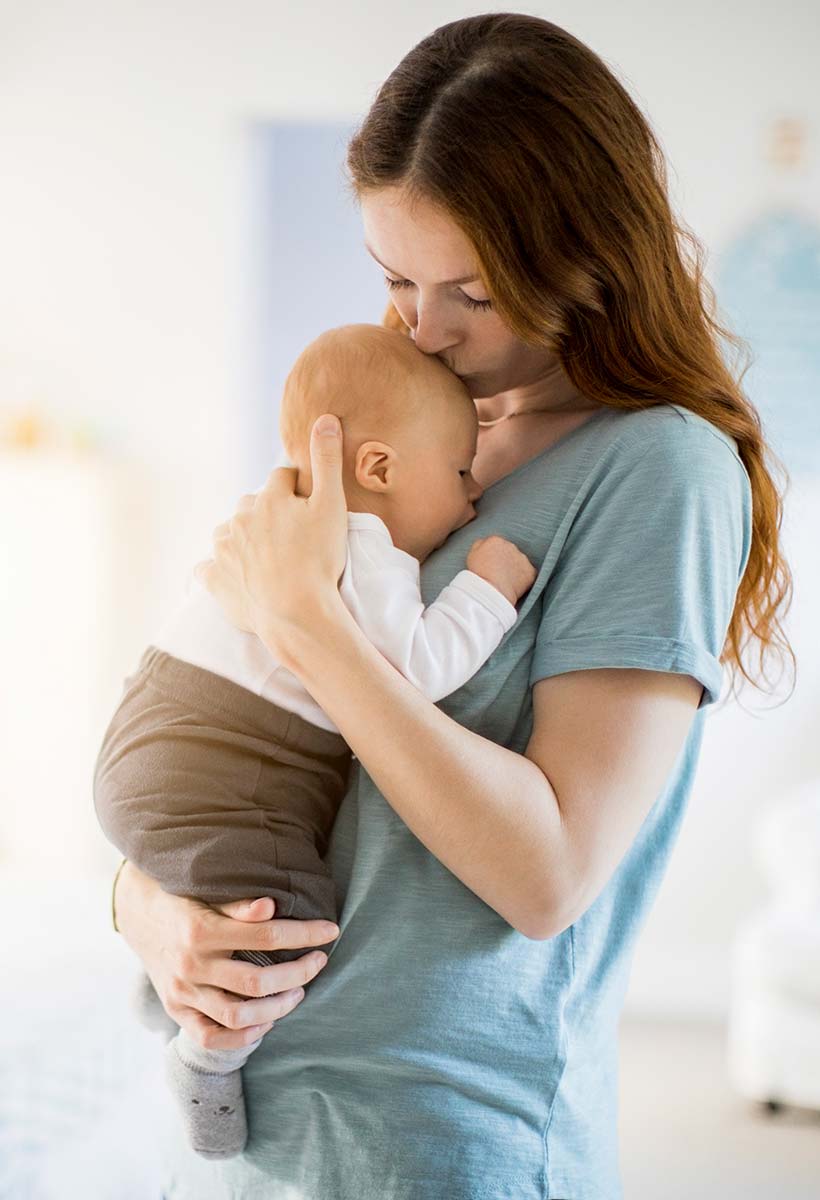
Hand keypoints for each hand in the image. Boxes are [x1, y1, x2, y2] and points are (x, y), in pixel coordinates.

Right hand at [114, 861, 338, 1050]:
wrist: (137, 912)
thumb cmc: (183, 895)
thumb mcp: (206, 890)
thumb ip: (237, 903)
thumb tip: (271, 907)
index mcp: (202, 929)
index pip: (267, 935)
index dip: (304, 934)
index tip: (331, 931)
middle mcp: (191, 964)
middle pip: (257, 982)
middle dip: (298, 974)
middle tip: (318, 963)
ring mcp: (182, 991)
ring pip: (237, 1015)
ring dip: (277, 1008)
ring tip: (298, 992)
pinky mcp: (176, 1009)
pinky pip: (210, 1037)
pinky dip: (242, 1036)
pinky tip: (265, 1022)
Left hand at [195, 414, 348, 654]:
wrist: (297, 613)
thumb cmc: (319, 560)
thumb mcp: (331, 506)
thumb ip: (326, 461)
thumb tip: (325, 418)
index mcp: (268, 498)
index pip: (282, 478)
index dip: (298, 489)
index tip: (309, 506)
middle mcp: (239, 517)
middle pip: (253, 504)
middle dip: (268, 512)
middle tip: (291, 536)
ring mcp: (223, 548)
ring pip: (230, 531)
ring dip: (243, 537)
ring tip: (266, 557)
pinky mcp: (214, 578)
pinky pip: (208, 566)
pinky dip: (219, 569)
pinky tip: (235, 577)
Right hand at [466, 535, 536, 605]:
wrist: (492, 591)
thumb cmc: (479, 575)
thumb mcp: (471, 555)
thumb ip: (479, 545)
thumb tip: (485, 543)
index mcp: (495, 541)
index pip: (496, 544)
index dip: (492, 555)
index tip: (490, 565)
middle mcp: (511, 546)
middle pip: (508, 551)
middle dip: (504, 560)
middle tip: (497, 573)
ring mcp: (522, 558)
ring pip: (519, 561)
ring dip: (514, 568)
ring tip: (505, 580)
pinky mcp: (530, 571)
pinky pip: (528, 573)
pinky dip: (523, 578)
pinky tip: (513, 585)